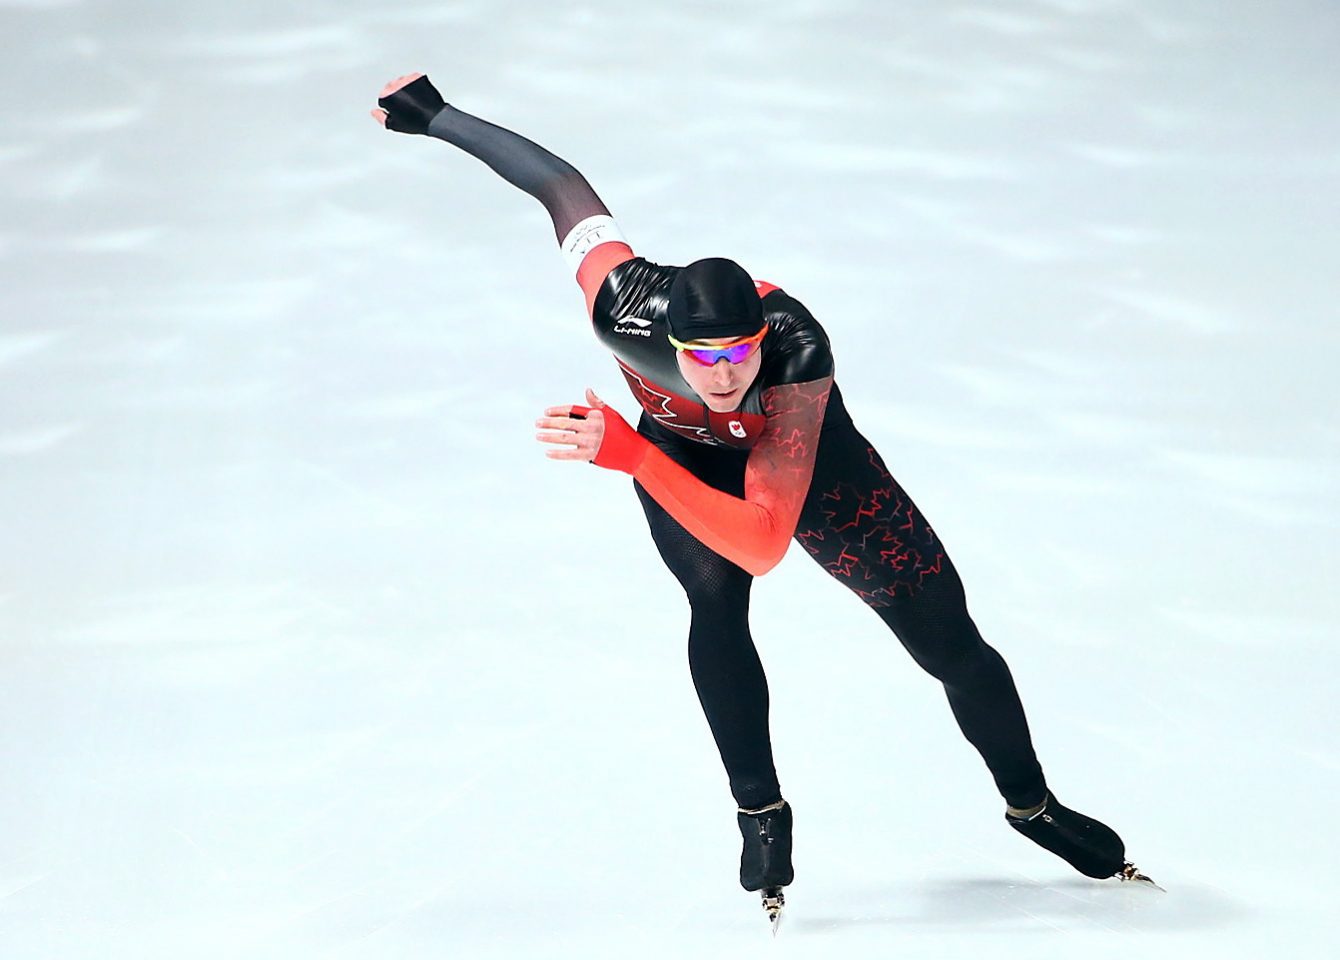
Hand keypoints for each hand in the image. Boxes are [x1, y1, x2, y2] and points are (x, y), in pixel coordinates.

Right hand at [370, 72, 446, 133]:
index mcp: (386, 94)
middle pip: (391, 87)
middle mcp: (395, 84)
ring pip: (402, 83)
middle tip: (407, 107)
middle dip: (397, 95)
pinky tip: (420, 96)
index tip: (399, 111)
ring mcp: (407, 80)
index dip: (391, 107)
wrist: (435, 118)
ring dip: (406, 89)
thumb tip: (374, 111)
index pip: (383, 97)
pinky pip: (414, 80)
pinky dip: (416, 86)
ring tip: (414, 102)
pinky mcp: (418, 77)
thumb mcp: (395, 125)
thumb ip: (381, 117)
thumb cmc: (416, 122)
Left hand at [535, 388, 649, 473]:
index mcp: (595, 415)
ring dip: (549, 437)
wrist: (634, 452)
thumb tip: (587, 390)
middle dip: (549, 423)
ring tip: (538, 435)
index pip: (571, 410)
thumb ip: (597, 404)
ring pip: (564, 438)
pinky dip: (558, 454)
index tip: (547, 412)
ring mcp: (591, 442)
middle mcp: (592, 427)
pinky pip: (570, 454)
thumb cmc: (623, 431)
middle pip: (565, 424)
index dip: (558, 411)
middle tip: (537, 423)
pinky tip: (548, 452)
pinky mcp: (590, 455)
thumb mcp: (611, 414)